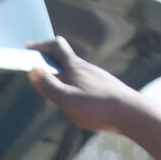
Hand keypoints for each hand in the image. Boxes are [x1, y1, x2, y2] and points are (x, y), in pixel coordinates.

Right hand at [27, 37, 154, 136]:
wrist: (132, 114)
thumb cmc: (98, 107)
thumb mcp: (67, 99)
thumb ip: (48, 85)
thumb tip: (32, 70)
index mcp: (75, 67)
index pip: (56, 46)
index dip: (41, 45)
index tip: (28, 49)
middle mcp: (86, 68)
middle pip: (63, 61)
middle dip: (48, 68)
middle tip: (38, 81)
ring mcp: (96, 77)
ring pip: (74, 75)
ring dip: (61, 81)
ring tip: (56, 98)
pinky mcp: (104, 88)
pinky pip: (83, 84)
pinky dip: (73, 89)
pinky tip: (77, 106)